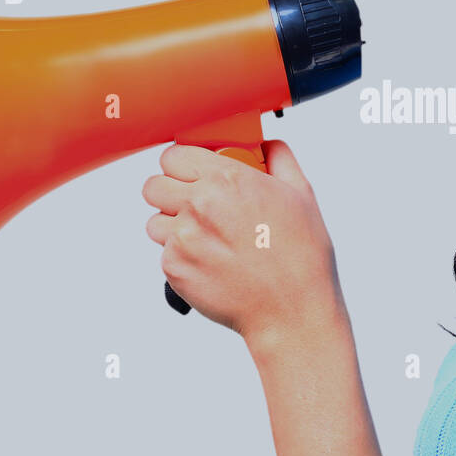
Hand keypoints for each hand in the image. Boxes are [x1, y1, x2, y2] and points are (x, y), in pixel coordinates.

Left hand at [142, 140, 342, 352]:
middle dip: (171, 193)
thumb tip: (266, 145)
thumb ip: (279, 160)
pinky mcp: (174, 268)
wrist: (293, 310)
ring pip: (155, 221)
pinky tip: (212, 263)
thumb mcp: (301, 195)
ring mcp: (183, 237)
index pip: (174, 155)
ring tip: (207, 240)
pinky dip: (183, 257)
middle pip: (154, 185)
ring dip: (173, 227)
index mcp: (228, 178)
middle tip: (195, 206)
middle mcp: (199, 204)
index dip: (183, 165)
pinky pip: (164, 253)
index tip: (193, 174)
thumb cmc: (301, 257)